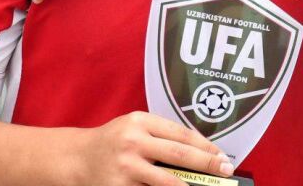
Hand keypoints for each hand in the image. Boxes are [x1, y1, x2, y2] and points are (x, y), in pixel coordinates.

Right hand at [76, 111, 232, 185]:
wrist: (76, 159)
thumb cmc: (113, 141)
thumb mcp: (135, 127)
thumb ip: (162, 135)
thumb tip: (200, 151)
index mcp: (140, 121)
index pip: (181, 133)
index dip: (205, 146)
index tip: (222, 155)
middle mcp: (133, 141)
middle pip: (178, 154)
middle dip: (206, 163)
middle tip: (226, 170)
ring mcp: (125, 167)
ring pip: (166, 180)